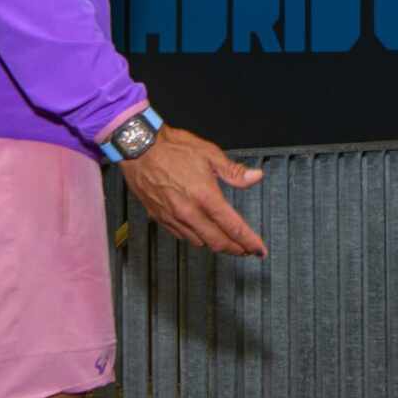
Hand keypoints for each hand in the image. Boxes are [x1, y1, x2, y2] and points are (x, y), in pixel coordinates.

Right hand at [120, 126, 266, 256]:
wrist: (138, 147)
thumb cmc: (172, 148)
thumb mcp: (209, 153)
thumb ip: (234, 171)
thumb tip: (255, 177)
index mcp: (205, 197)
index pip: (233, 227)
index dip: (249, 241)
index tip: (259, 249)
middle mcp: (189, 212)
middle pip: (218, 242)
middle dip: (236, 249)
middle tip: (247, 250)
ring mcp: (173, 217)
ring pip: (200, 242)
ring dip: (216, 245)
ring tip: (227, 242)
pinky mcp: (160, 218)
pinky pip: (182, 236)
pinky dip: (197, 238)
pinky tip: (202, 233)